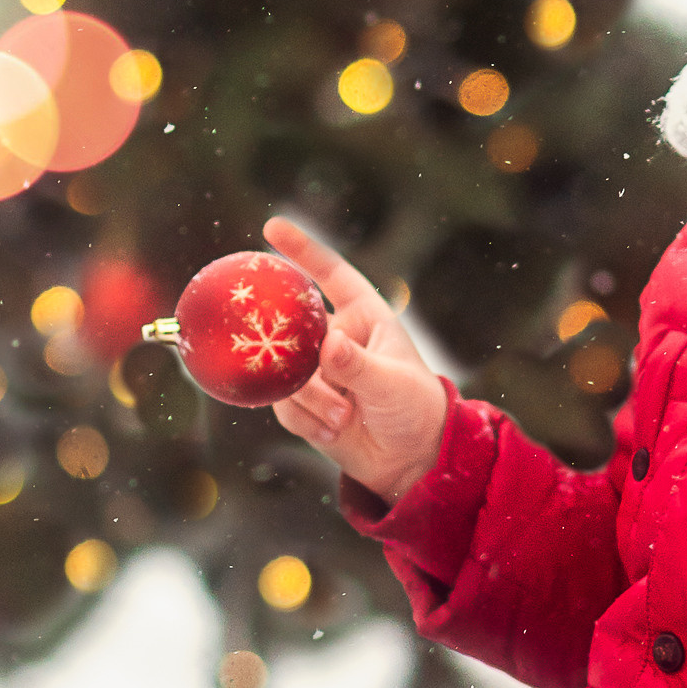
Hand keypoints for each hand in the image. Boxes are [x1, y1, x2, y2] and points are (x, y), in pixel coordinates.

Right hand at [260, 215, 447, 505]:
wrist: (410, 461)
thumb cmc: (414, 410)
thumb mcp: (391, 385)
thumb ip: (358, 366)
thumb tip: (328, 346)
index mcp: (365, 317)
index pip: (331, 274)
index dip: (302, 249)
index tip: (272, 226)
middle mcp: (336, 338)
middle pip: (294, 326)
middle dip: (285, 342)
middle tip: (277, 348)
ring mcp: (316, 371)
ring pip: (286, 373)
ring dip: (310, 400)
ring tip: (342, 419)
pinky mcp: (304, 403)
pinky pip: (285, 406)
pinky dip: (307, 421)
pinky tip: (333, 433)